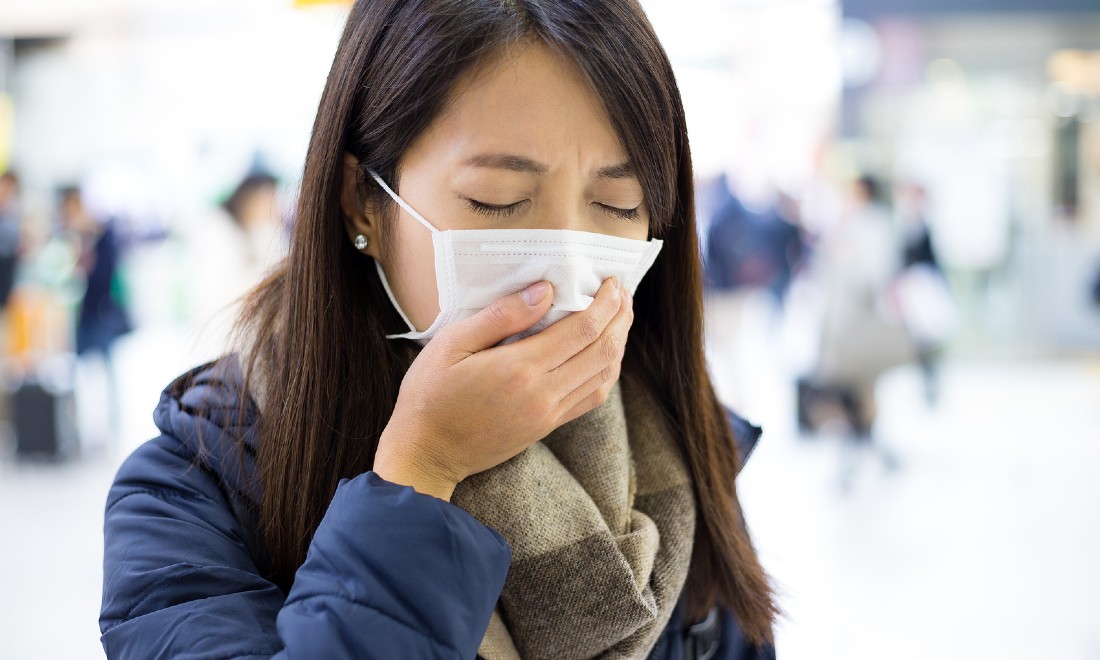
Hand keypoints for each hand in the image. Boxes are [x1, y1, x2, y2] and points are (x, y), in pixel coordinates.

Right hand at [373, 277, 633, 499]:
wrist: (425, 454)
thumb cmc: (430, 395)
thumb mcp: (451, 344)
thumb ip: (501, 316)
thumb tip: (544, 291)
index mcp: (519, 368)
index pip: (583, 330)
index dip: (606, 303)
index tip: (612, 282)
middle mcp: (543, 393)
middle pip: (603, 351)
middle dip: (620, 318)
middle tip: (623, 292)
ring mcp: (548, 414)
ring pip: (604, 375)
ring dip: (619, 343)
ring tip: (620, 317)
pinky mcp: (547, 427)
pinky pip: (591, 397)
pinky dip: (606, 372)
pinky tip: (604, 354)